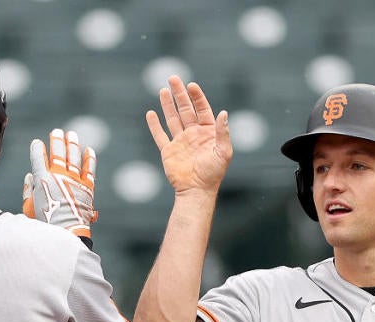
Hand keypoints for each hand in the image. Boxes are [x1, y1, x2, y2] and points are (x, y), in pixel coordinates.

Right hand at [22, 128, 96, 240]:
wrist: (65, 233)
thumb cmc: (44, 223)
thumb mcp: (29, 207)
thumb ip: (28, 190)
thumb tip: (29, 177)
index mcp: (42, 179)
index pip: (38, 157)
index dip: (37, 148)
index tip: (37, 143)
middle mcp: (58, 176)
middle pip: (58, 152)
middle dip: (56, 140)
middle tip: (56, 132)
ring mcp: (74, 180)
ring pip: (73, 156)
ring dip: (72, 144)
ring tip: (71, 134)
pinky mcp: (87, 187)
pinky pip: (89, 169)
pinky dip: (89, 158)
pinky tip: (88, 149)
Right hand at [145, 76, 231, 193]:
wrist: (196, 191)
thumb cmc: (213, 173)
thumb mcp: (223, 152)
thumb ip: (222, 132)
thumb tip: (223, 112)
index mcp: (207, 132)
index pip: (202, 109)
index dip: (197, 97)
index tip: (191, 85)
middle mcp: (193, 134)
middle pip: (185, 109)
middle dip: (179, 94)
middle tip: (173, 78)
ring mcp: (180, 142)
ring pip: (172, 119)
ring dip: (167, 105)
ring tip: (163, 90)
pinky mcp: (168, 151)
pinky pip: (160, 136)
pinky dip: (154, 125)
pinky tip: (151, 114)